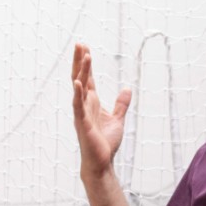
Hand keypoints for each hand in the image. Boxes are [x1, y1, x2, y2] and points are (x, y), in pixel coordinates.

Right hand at [71, 43, 131, 178]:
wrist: (101, 162)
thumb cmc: (106, 143)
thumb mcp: (117, 119)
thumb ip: (121, 104)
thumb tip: (127, 89)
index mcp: (91, 103)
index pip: (88, 79)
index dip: (86, 63)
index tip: (85, 48)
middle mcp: (84, 105)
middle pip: (80, 78)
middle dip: (79, 61)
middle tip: (79, 43)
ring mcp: (81, 113)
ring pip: (80, 88)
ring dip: (82, 71)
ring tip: (84, 55)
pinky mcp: (82, 123)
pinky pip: (78, 106)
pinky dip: (77, 94)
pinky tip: (78, 82)